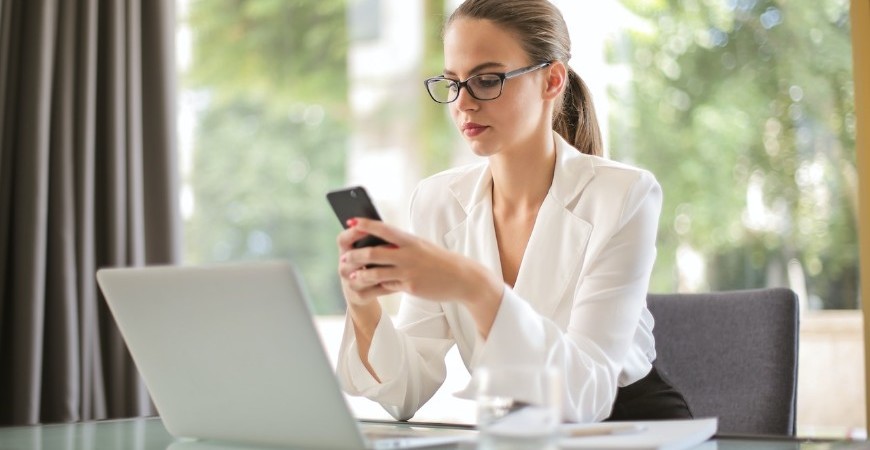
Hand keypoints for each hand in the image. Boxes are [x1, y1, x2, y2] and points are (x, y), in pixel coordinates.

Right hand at [336, 220, 392, 307]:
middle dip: (370, 252)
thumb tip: (384, 226)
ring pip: (365, 275)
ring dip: (381, 270)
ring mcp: (350, 283)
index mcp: (345, 252)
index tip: (367, 227)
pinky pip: (376, 289)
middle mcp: (343, 267)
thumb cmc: (368, 265)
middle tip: (390, 248)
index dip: (353, 232)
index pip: (343, 239)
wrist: (362, 293)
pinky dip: (389, 285)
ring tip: (398, 265)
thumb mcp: (366, 251)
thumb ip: (372, 240)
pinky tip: (401, 280)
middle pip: (353, 257)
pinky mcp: (359, 296)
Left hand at [341, 218, 502, 307]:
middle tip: (343, 257)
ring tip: (350, 275)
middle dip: (355, 255)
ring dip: (360, 274)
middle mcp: (408, 253)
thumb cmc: (439, 260)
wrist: (463, 278)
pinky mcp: (411, 286)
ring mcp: (409, 271)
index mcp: (410, 239)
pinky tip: (367, 286)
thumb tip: (380, 245)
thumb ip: (402, 245)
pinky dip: (375, 285)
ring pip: (376, 271)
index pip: (383, 229)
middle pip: (374, 252)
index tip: (350, 221)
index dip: (365, 224)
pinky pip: (387, 285)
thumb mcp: (421, 246)